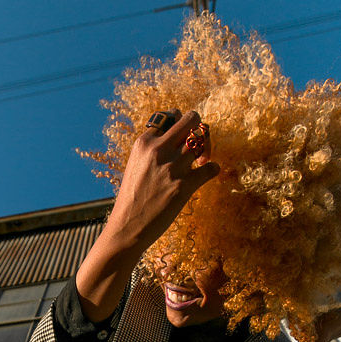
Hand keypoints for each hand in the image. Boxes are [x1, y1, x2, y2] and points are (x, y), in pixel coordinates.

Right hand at [108, 109, 219, 248]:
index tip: (182, 137)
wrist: (127, 226)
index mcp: (144, 142)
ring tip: (201, 161)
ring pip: (203, 141)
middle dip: (200, 128)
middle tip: (199, 143)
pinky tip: (206, 174)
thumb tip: (175, 136)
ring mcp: (173, 167)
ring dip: (207, 149)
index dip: (181, 125)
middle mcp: (159, 149)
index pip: (172, 115)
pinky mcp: (185, 186)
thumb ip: (153, 149)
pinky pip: (212, 167)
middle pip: (192, 119)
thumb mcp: (136, 164)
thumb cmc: (132, 198)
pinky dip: (212, 169)